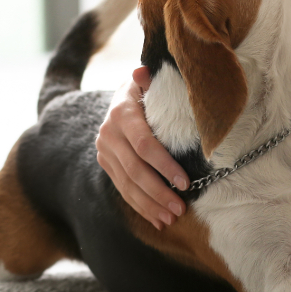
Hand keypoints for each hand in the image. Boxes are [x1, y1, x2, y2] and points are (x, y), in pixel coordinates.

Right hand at [96, 67, 190, 228]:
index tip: (185, 183)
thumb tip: (142, 72)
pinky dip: (140, 206)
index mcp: (122, 112)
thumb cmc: (148, 89)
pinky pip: (122, 189)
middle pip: (135, 170)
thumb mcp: (150, 81)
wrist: (121, 97)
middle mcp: (109, 133)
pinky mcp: (105, 163)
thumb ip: (150, 80)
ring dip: (150, 205)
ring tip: (171, 219)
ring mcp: (105, 150)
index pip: (145, 145)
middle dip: (159, 192)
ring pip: (127, 184)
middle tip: (180, 209)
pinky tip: (156, 219)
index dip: (164, 166)